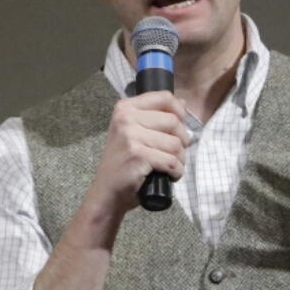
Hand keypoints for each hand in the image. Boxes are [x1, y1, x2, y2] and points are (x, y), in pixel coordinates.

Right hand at [87, 90, 189, 217]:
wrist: (107, 192)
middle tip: (174, 154)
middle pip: (174, 121)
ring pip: (175, 144)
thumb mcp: (135, 133)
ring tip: (170, 167)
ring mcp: (131, 136)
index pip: (165, 97)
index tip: (178, 128)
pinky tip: (170, 176)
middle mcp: (126, 118)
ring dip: (180, 159)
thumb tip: (182, 103)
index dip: (179, 112)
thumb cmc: (123, 163)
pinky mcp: (138, 155)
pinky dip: (177, 172)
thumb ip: (156, 116)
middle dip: (182, 141)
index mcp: (125, 107)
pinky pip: (172, 161)